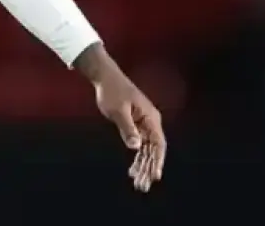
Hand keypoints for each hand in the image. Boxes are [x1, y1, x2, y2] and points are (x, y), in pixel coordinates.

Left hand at [95, 73, 165, 192]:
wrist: (105, 78)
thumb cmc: (112, 91)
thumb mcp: (118, 111)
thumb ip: (127, 128)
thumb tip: (136, 146)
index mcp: (150, 118)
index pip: (158, 144)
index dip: (158, 161)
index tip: (155, 176)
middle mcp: (150, 122)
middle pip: (153, 150)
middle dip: (149, 168)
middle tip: (142, 186)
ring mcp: (144, 124)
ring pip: (146, 150)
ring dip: (143, 166)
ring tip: (138, 183)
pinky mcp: (136, 125)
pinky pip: (140, 145)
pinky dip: (137, 158)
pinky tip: (132, 170)